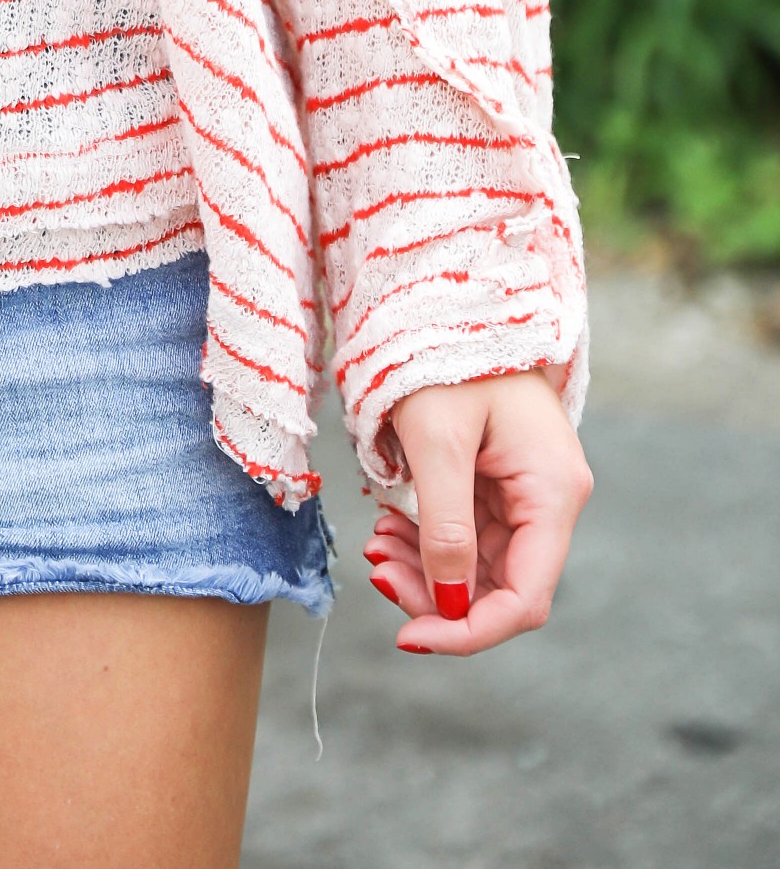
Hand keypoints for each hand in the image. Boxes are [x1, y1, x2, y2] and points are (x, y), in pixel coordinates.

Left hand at [368, 369, 590, 655]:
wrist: (447, 293)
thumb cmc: (444, 355)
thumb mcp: (437, 440)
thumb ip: (445, 525)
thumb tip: (448, 604)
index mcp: (553, 491)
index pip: (526, 598)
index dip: (470, 630)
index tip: (410, 636)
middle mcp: (549, 498)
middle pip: (500, 585)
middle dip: (437, 594)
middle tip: (378, 572)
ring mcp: (525, 490)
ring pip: (479, 563)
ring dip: (427, 567)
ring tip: (377, 546)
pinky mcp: (499, 480)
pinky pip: (467, 532)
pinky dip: (428, 538)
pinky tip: (391, 525)